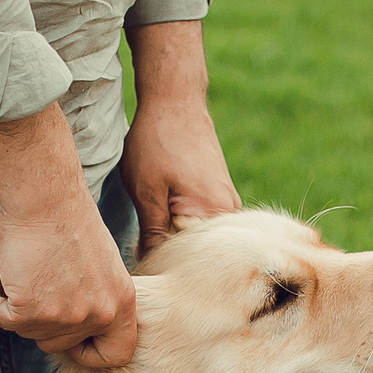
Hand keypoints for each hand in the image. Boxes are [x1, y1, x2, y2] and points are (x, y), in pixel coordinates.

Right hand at [0, 105, 140, 367]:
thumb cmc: (69, 221)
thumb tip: (77, 327)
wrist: (46, 195)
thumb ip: (96, 299)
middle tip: (38, 287)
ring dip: (21, 308)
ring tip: (29, 271)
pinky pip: (6, 320)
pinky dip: (1, 300)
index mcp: (122, 303)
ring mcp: (66, 316)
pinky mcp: (32, 310)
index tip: (73, 342)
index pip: (117, 353)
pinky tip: (12, 272)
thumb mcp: (102, 266)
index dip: (91, 353)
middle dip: (43, 323)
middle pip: (61, 345)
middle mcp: (99, 315)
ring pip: (31, 333)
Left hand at [124, 21, 238, 255]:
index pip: (192, 262)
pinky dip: (185, 228)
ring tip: (153, 243)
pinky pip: (204, 224)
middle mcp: (229, 214)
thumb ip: (153, 234)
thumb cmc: (158, 141)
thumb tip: (151, 268)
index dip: (166, 270)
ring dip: (179, 243)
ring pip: (201, 238)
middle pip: (201, 254)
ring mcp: (228, 204)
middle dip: (175, 260)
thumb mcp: (146, 191)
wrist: (176, 100)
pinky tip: (165, 223)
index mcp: (213, 215)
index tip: (143, 273)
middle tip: (143, 264)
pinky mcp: (222, 196)